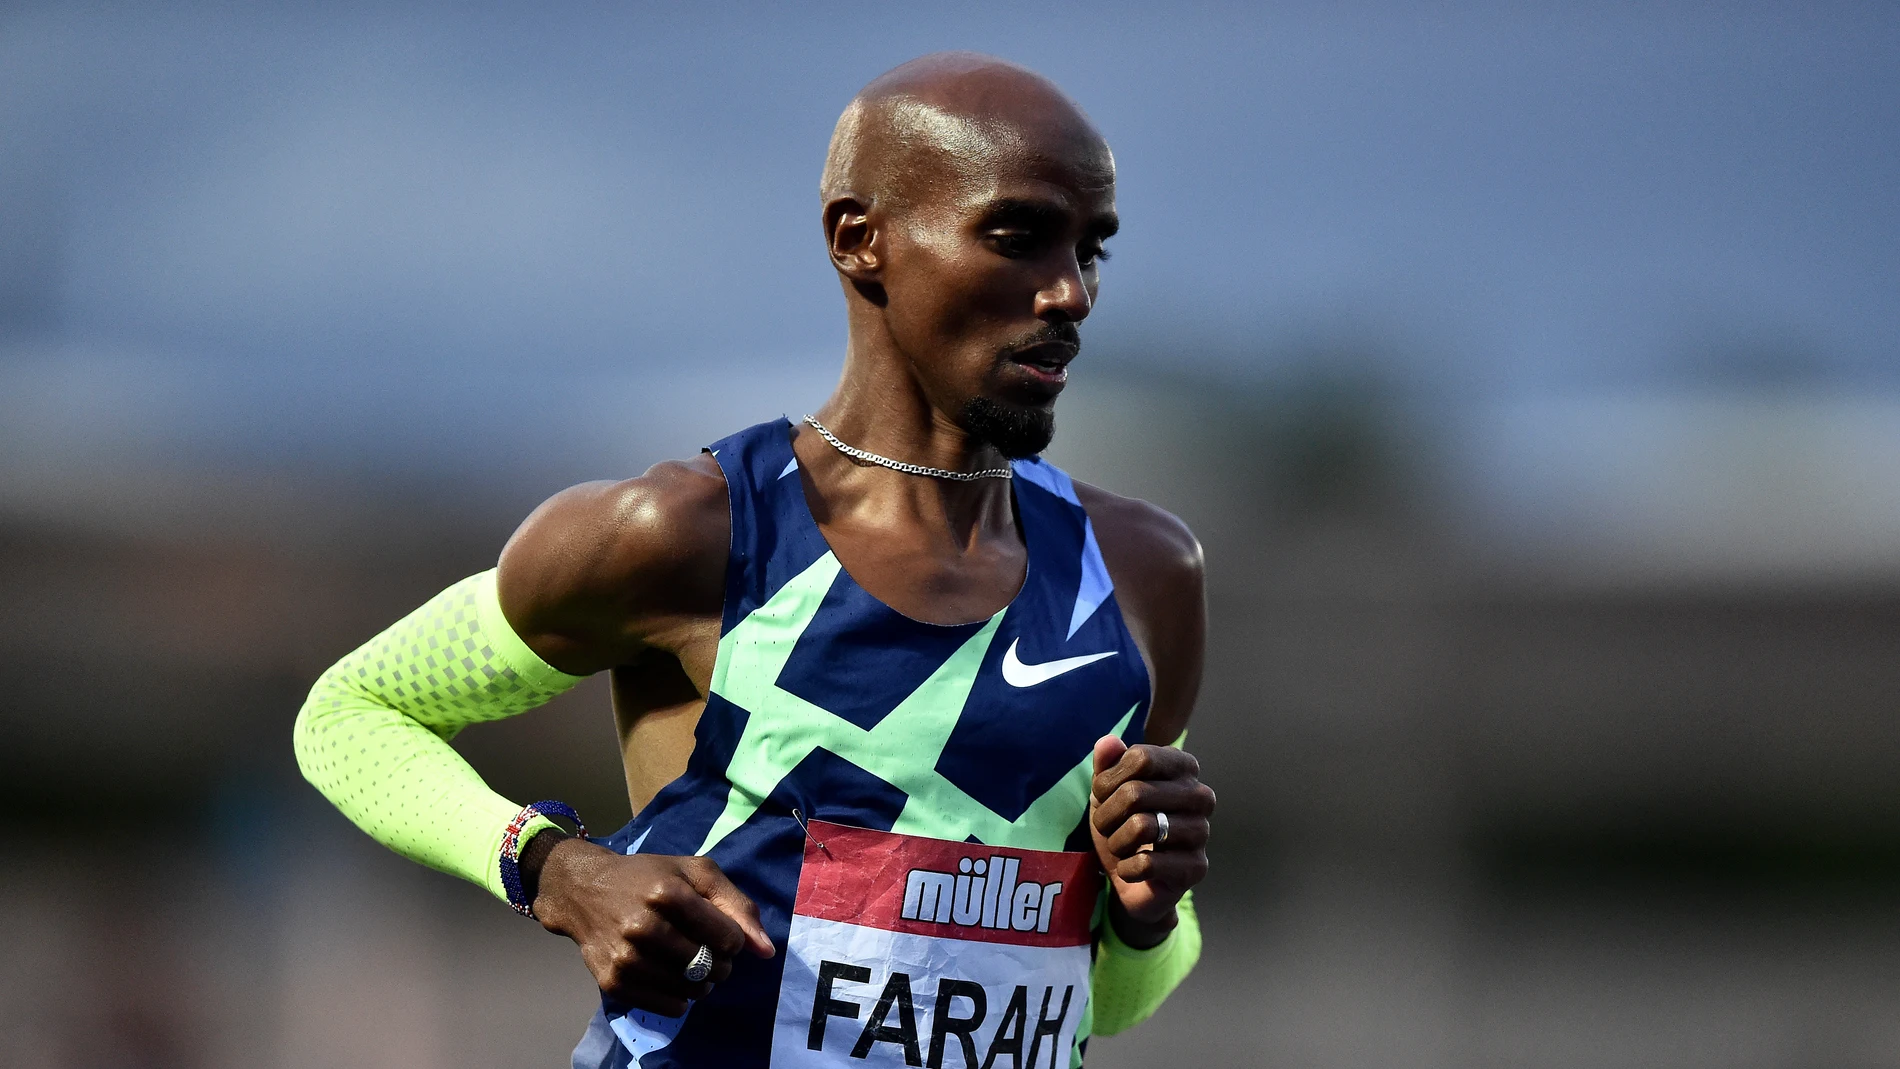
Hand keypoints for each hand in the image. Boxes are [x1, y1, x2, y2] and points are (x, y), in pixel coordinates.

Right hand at [529, 837, 775, 1014]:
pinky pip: (668, 1007)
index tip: (724, 934)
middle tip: (709, 952)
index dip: (734, 940)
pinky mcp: (612, 982)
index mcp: (666, 892)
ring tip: (693, 964)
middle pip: (710, 966)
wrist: (583, 890)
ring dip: (702, 983)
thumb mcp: (695, 873)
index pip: (728, 938)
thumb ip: (736, 905)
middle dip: (721, 963)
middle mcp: (643, 926)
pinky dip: (680, 998)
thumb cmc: (648, 877)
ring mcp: (625, 957)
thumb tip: (766, 951)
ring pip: (691, 990)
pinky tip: (673, 977)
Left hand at [1089, 735, 1214, 947]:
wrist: (1131, 879)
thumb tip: (1108, 742)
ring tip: (1120, 847)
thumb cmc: (1121, 825)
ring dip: (1116, 842)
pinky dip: (1126, 868)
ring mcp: (1202, 831)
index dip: (1108, 780)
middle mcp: (1200, 795)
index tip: (1102, 797)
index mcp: (1183, 767)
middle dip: (1106, 814)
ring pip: (1141, 827)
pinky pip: (1147, 863)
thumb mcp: (1106, 792)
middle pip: (1136, 793)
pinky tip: (1131, 869)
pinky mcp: (1196, 867)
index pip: (1139, 758)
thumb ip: (1106, 764)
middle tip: (1105, 827)